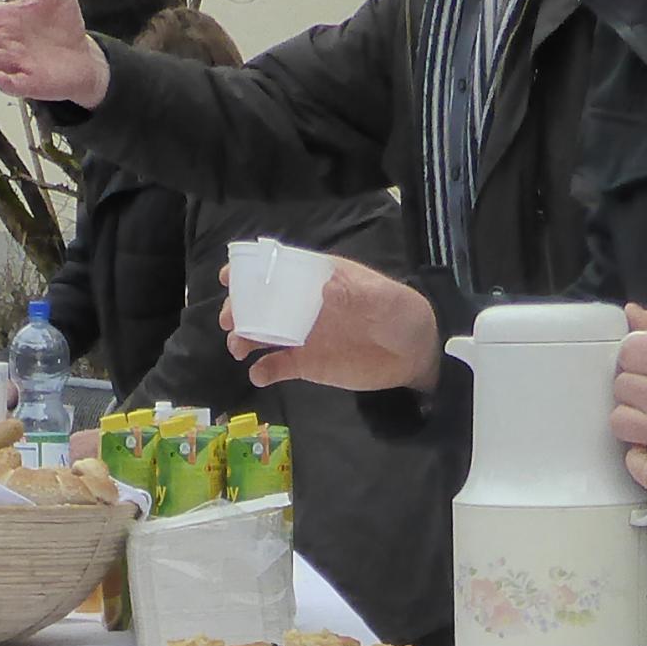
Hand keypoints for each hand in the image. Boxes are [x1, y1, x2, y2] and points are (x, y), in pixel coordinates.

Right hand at [234, 255, 444, 394]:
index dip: (253, 273)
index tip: (229, 277)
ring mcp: (305, 336)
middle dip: (241, 309)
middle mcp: (305, 306)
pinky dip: (264, 370)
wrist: (417, 354)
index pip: (279, 271)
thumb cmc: (400, 313)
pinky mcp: (309, 364)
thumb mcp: (380, 296)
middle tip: (229, 319)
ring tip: (237, 347)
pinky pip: (279, 366)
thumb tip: (319, 288)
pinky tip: (257, 374)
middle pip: (263, 304)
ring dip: (245, 339)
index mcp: (319, 280)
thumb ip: (349, 291)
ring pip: (264, 335)